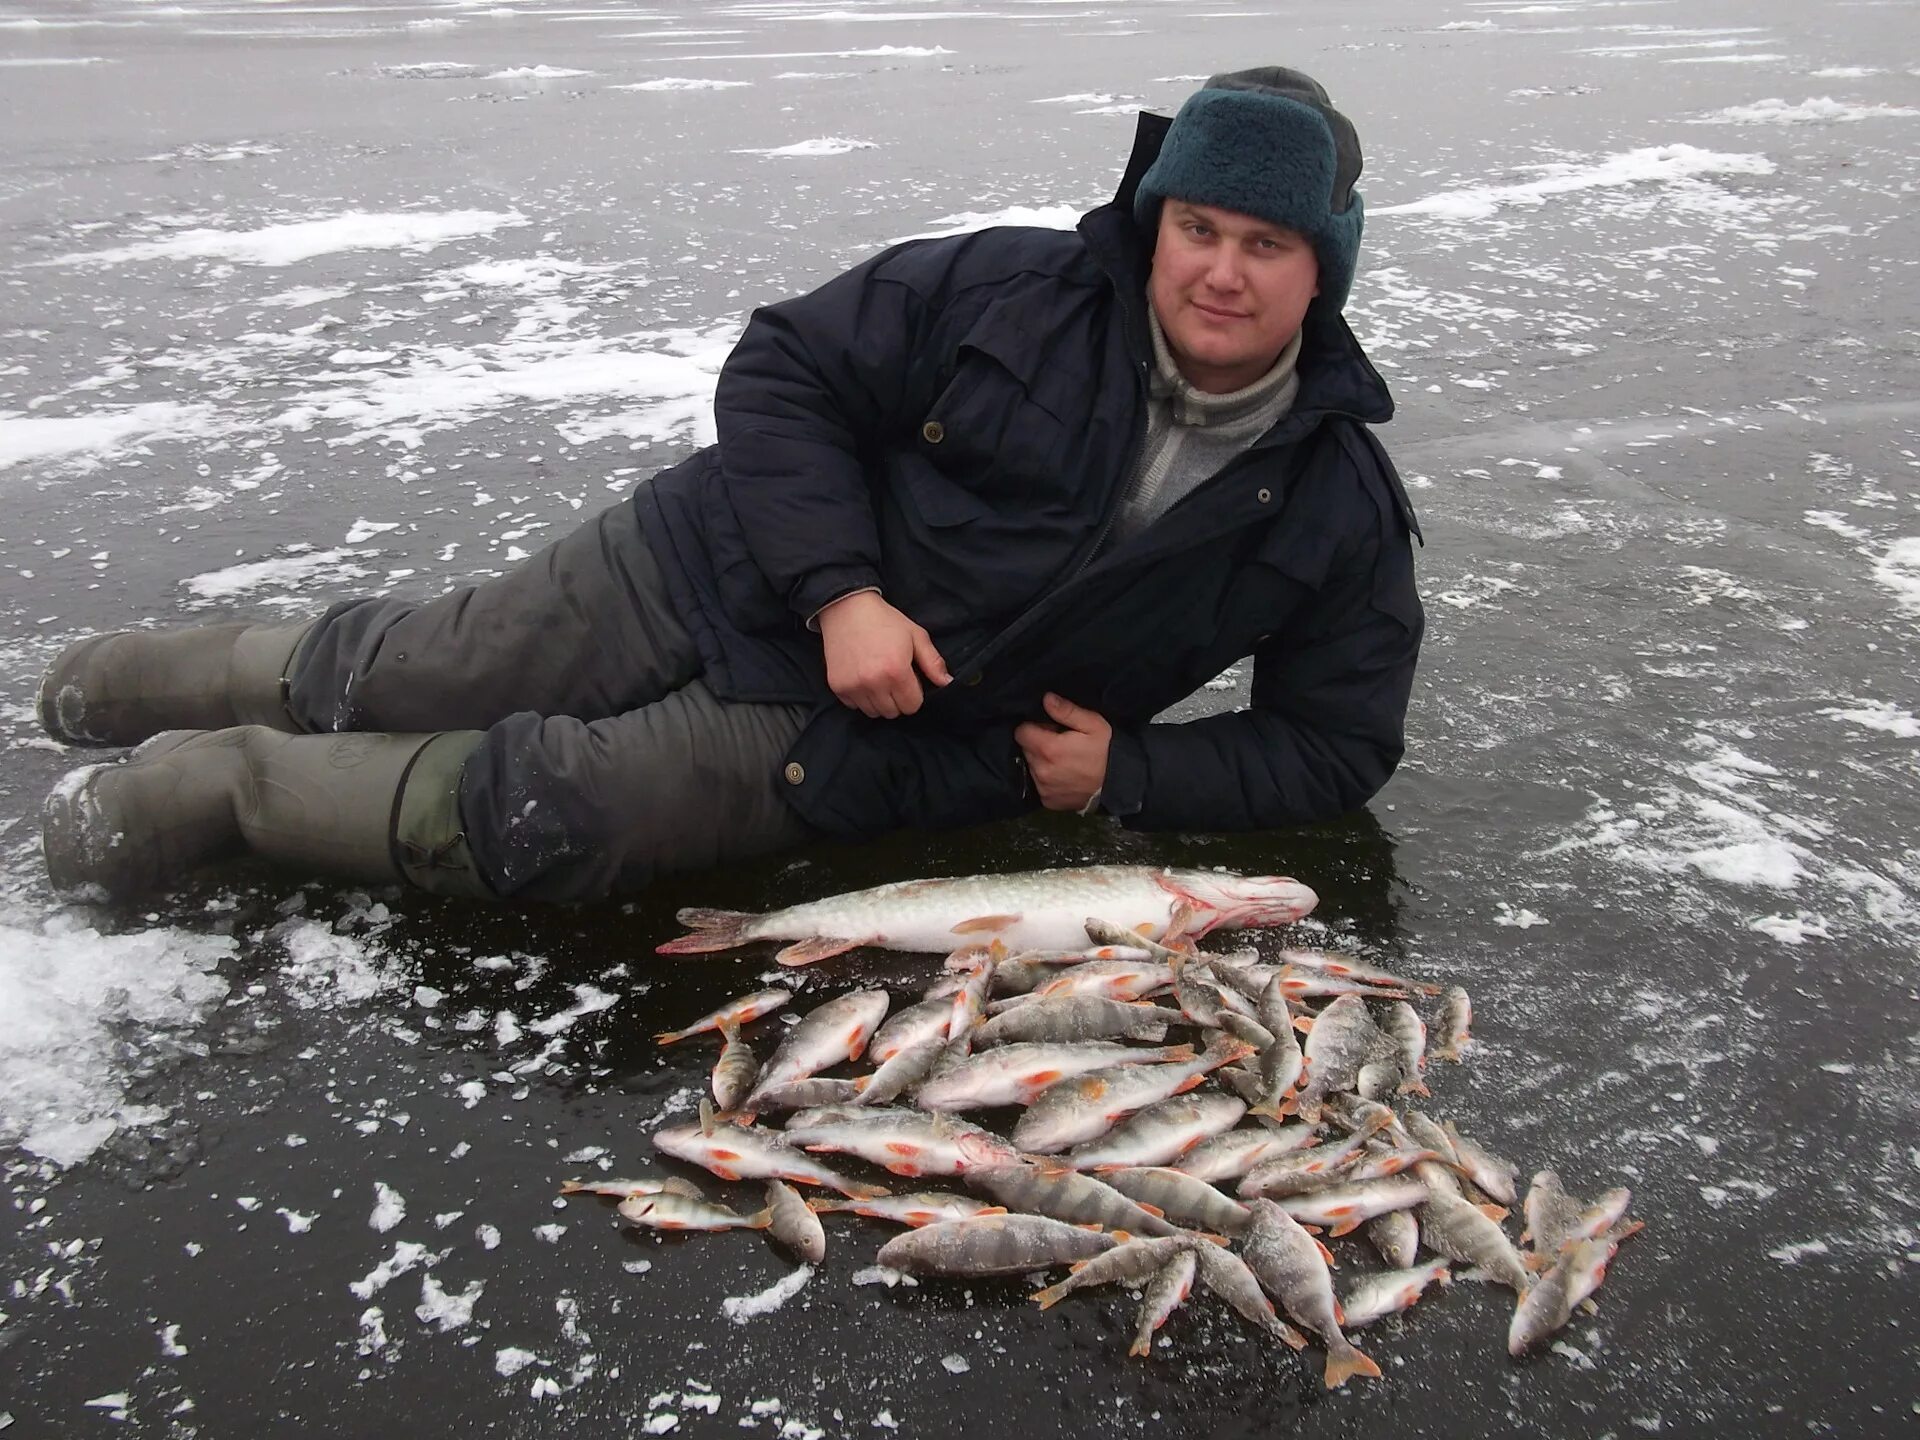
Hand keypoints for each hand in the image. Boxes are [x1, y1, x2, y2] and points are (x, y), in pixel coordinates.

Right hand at [818, 591, 950, 718]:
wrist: (847, 609)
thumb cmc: (885, 621)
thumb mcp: (916, 635)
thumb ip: (933, 662)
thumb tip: (947, 683)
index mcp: (896, 671)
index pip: (912, 706)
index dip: (914, 694)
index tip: (908, 678)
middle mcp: (874, 683)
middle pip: (893, 713)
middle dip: (897, 699)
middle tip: (892, 677)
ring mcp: (853, 686)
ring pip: (873, 712)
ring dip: (879, 701)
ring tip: (877, 678)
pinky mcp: (837, 687)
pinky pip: (854, 706)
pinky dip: (860, 697)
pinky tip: (862, 678)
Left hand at [1015, 692, 1111, 811]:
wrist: (1117, 785)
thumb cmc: (1105, 751)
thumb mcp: (1093, 724)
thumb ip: (1067, 711)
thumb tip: (1046, 699)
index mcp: (1048, 748)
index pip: (1021, 732)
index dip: (1034, 727)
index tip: (1048, 729)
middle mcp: (1040, 769)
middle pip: (1025, 749)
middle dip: (1038, 744)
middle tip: (1059, 744)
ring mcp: (1042, 788)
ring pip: (1031, 766)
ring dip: (1041, 761)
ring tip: (1062, 760)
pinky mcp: (1047, 801)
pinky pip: (1038, 784)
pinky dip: (1047, 779)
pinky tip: (1063, 776)